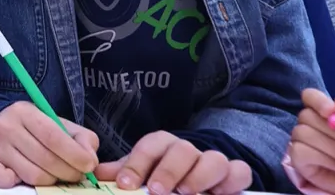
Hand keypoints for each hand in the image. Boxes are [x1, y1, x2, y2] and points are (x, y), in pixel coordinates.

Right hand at [0, 101, 97, 186]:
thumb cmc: (34, 125)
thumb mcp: (57, 122)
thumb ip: (81, 137)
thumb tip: (90, 159)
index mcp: (26, 113)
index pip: (53, 137)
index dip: (74, 155)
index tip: (89, 165)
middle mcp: (8, 128)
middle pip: (45, 159)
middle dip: (69, 172)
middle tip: (77, 174)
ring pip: (33, 175)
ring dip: (53, 180)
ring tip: (58, 174)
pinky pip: (6, 181)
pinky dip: (21, 183)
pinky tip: (33, 177)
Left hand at [95, 131, 250, 194]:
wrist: (193, 173)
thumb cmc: (160, 173)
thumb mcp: (140, 172)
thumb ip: (121, 173)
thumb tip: (96, 174)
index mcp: (162, 146)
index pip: (151, 145)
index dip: (137, 163)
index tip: (125, 184)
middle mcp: (188, 150)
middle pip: (182, 150)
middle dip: (169, 170)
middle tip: (157, 190)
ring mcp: (212, 161)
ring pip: (214, 159)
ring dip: (199, 176)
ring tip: (185, 193)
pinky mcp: (233, 175)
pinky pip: (239, 171)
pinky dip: (230, 181)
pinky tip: (216, 194)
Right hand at [289, 89, 334, 193]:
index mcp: (330, 115)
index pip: (310, 97)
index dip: (317, 102)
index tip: (331, 112)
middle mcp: (313, 125)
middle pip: (306, 115)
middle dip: (333, 132)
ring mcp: (304, 142)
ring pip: (301, 132)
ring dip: (331, 148)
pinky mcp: (299, 160)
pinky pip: (299, 150)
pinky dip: (321, 159)